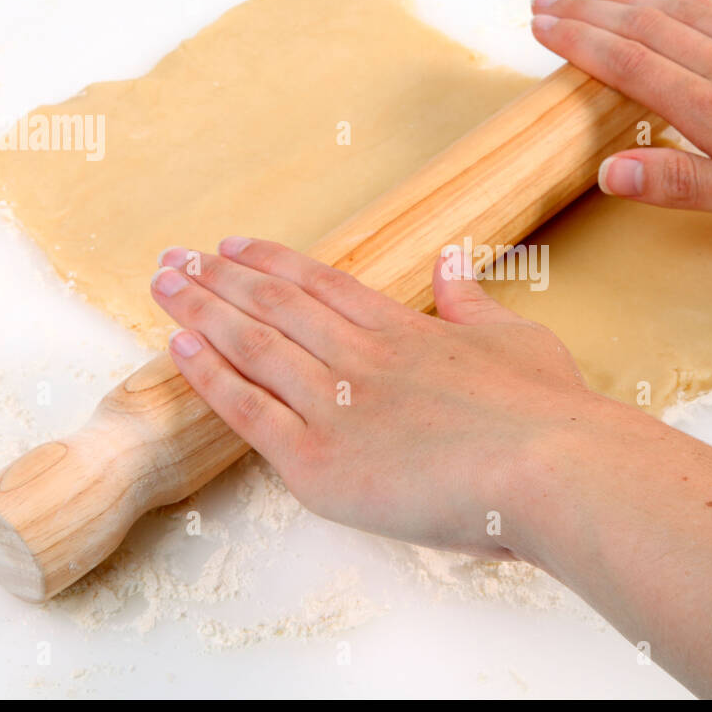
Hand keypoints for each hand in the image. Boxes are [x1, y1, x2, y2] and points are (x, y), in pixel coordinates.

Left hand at [150, 238, 587, 557]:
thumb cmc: (544, 410)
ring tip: (162, 284)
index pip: (320, 283)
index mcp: (403, 329)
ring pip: (252, 345)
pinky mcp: (318, 462)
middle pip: (273, 304)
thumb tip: (452, 261)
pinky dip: (210, 375)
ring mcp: (334, 405)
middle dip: (218, 277)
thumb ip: (471, 301)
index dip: (270, 262)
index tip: (231, 245)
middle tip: (173, 256)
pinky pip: (248, 411)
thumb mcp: (513, 337)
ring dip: (201, 309)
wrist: (549, 467)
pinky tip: (178, 345)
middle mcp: (359, 356)